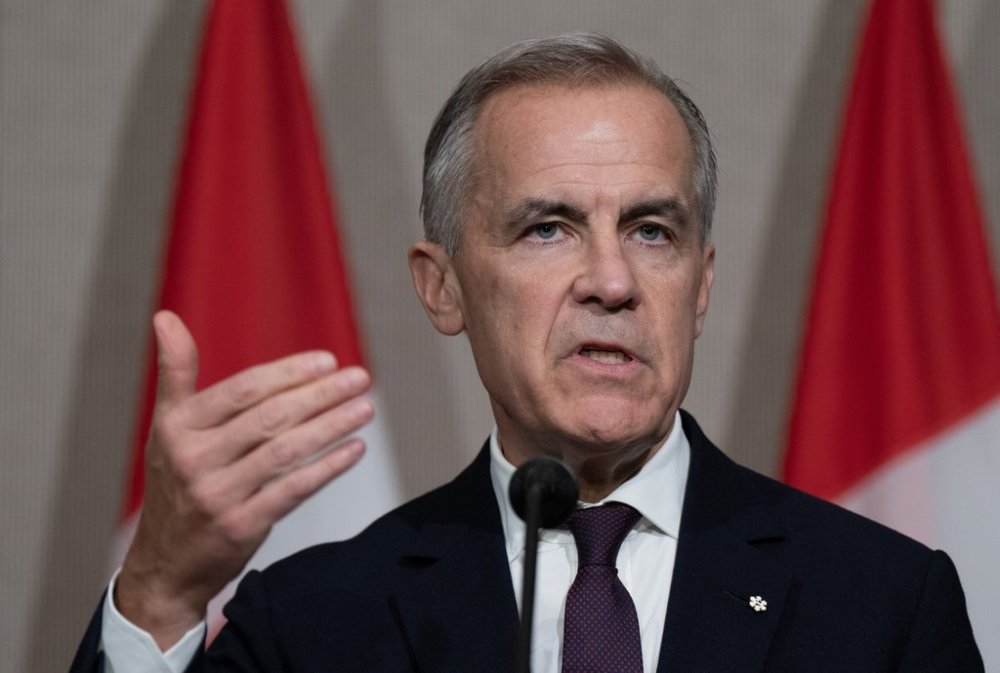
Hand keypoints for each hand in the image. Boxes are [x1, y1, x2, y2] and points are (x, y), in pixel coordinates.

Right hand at [115, 310, 372, 648]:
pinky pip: (293, 490)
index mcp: (176, 427)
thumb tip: (165, 317)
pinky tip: (354, 449)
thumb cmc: (176, 481)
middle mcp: (193, 459)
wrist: (165, 563)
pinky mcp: (240, 526)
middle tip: (360, 378)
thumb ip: (175, 372)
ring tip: (365, 408)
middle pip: (269, 418)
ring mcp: (217, 495)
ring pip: (286, 451)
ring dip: (332, 426)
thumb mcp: (165, 427)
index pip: (242, 391)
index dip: (288, 373)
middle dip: (320, 394)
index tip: (328, 360)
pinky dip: (328, 467)